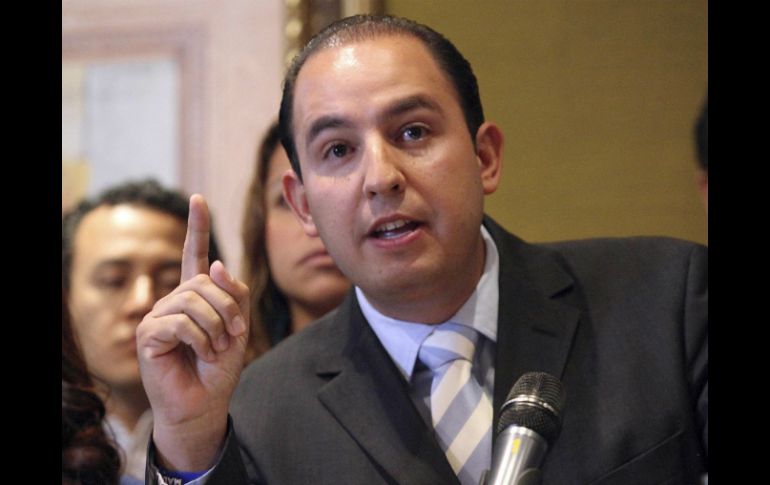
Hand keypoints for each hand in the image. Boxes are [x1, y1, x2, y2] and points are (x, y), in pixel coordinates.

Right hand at [137, 194, 248, 469]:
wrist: (205, 402)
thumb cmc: (219, 368)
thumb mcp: (238, 327)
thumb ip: (234, 295)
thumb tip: (219, 264)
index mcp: (195, 296)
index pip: (194, 255)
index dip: (198, 227)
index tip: (198, 199)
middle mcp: (173, 300)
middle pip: (206, 282)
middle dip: (229, 309)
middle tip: (234, 337)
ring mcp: (158, 315)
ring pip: (195, 301)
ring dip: (217, 328)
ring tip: (216, 349)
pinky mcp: (149, 334)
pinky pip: (181, 322)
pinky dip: (200, 340)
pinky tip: (201, 354)